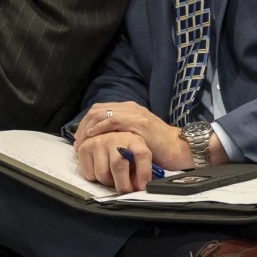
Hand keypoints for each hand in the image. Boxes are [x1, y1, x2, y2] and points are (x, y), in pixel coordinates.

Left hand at [75, 102, 193, 169]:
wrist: (179, 148)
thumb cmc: (159, 147)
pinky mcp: (139, 123)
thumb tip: (103, 141)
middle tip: (77, 141)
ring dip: (88, 128)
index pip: (100, 109)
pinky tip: (93, 137)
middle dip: (83, 125)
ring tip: (82, 142)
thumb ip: (122, 132)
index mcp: (130, 109)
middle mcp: (131, 108)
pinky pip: (113, 121)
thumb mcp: (136, 135)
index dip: (86, 122)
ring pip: (102, 113)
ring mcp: (135, 114)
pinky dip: (99, 128)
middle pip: (97, 110)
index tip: (80, 138)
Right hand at [76, 129, 154, 192]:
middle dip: (123, 185)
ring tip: (113, 178)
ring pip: (102, 174)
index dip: (143, 172)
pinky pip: (90, 175)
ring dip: (109, 183)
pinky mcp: (84, 149)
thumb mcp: (136, 157)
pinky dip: (96, 179)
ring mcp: (98, 142)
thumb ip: (140, 171)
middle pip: (118, 165)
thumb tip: (138, 187)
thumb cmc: (124, 151)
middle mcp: (115, 138)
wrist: (104, 138)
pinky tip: (101, 171)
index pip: (141, 154)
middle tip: (126, 191)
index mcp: (133, 139)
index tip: (143, 186)